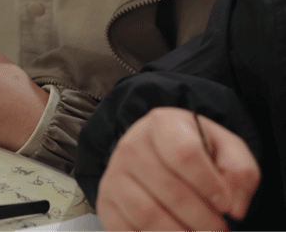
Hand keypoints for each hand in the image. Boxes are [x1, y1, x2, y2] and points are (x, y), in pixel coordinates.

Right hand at [96, 107, 259, 230]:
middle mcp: (131, 146)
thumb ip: (240, 171)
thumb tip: (234, 206)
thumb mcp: (225, 148)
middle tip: (219, 230)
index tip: (226, 205)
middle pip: (169, 190)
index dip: (210, 185)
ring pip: (147, 214)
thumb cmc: (195, 152)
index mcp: (162, 124)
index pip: (184, 154)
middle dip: (203, 220)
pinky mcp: (106, 201)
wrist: (158, 153)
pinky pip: (127, 230)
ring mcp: (115, 174)